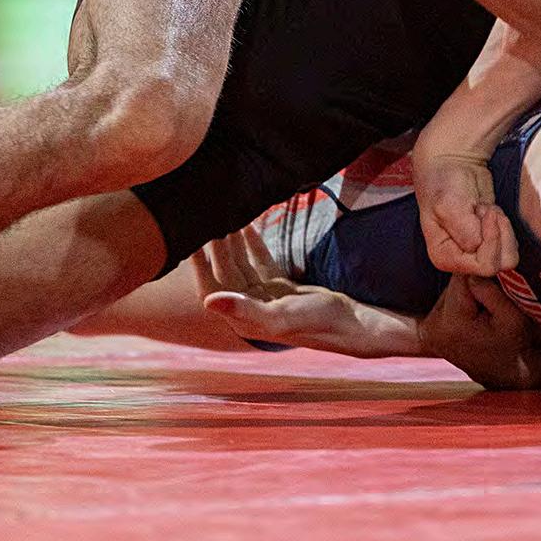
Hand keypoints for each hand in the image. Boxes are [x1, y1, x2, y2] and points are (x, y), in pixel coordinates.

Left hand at [191, 225, 421, 357]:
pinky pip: (261, 262)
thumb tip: (207, 302)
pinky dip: (254, 245)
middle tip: (211, 218)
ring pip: (242, 264)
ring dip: (233, 242)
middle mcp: (249, 308)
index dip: (199, 265)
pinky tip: (247, 226)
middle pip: (226, 271)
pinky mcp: (280, 287)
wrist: (350, 323)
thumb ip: (243, 309)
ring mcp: (264, 296)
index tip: (190, 238)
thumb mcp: (279, 317)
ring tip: (226, 216)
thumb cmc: (315, 324)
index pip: (211, 287)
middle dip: (218, 246)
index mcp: (242, 318)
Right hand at [413, 152, 518, 275]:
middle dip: (499, 234)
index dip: (491, 240)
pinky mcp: (492, 241)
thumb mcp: (449, 205)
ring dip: (503, 229)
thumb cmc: (444, 183)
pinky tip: (490, 211)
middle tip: (484, 210)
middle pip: (500, 264)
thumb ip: (465, 231)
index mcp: (446, 258)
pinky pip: (511, 243)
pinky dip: (505, 225)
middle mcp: (462, 261)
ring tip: (485, 210)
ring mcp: (478, 252)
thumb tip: (481, 245)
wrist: (453, 165)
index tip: (484, 212)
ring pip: (509, 257)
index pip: (485, 266)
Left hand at [417, 276, 540, 389]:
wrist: (506, 375)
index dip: (482, 277)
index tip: (497, 290)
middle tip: (492, 305)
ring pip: (450, 292)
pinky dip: (461, 305)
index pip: (461, 277)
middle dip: (473, 287)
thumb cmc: (514, 345)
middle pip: (453, 284)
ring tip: (484, 314)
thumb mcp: (512, 316)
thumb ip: (490, 290)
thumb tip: (472, 268)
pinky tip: (473, 319)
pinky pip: (446, 304)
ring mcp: (427, 331)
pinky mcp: (427, 332)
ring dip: (467, 296)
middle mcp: (432, 328)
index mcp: (451, 324)